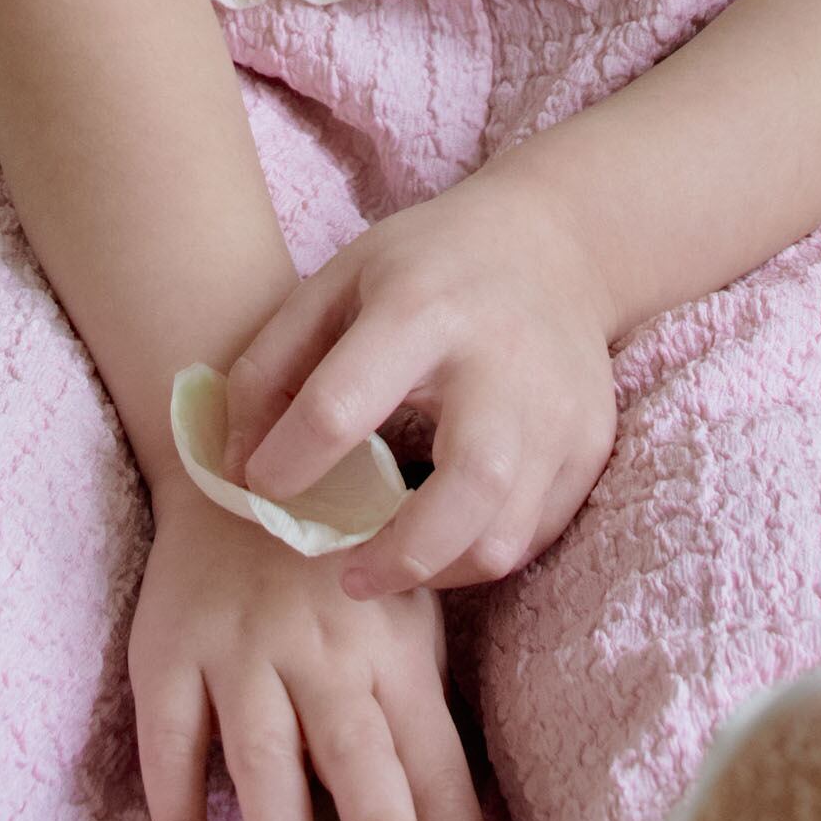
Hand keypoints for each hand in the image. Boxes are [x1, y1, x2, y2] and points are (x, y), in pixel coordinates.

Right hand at [131, 477, 503, 820]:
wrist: (232, 459)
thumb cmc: (340, 557)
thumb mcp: (404, 608)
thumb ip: (421, 703)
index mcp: (391, 648)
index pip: (438, 768)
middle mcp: (320, 651)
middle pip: (356, 749)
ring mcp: (237, 653)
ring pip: (262, 758)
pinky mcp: (167, 657)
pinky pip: (168, 750)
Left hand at [221, 159, 619, 601]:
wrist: (560, 244)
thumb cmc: (428, 266)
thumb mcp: (337, 281)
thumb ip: (272, 365)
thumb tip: (232, 467)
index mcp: (420, 309)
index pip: (341, 406)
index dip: (287, 464)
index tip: (261, 489)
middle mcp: (500, 364)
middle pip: (465, 488)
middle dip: (395, 556)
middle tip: (344, 575)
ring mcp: (558, 412)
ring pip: (505, 536)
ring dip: (436, 571)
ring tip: (389, 561)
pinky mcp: (589, 447)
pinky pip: (532, 536)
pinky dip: (478, 555)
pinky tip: (439, 539)